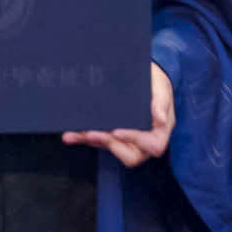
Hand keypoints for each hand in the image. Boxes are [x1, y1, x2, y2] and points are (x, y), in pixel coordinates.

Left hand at [65, 63, 179, 167]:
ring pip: (109, 148)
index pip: (152, 145)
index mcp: (160, 133)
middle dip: (109, 145)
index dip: (134, 140)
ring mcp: (125, 140)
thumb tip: (161, 120)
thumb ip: (161, 101)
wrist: (143, 76)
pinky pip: (97, 141)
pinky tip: (70, 135)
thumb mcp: (161, 87)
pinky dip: (82, 138)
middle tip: (93, 133)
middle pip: (130, 156)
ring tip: (74, 133)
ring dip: (91, 142)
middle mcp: (143, 142)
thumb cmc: (156, 82)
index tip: (117, 131)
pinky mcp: (110, 136)